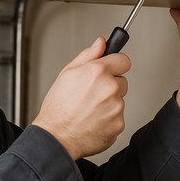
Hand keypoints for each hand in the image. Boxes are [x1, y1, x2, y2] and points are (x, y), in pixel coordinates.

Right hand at [31, 37, 130, 160]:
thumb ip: (88, 55)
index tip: (112, 68)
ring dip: (109, 103)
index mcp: (98, 72)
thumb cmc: (58, 108)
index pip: (124, 60)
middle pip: (122, 81)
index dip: (116, 64)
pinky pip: (118, 117)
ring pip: (119, 100)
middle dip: (110, 85)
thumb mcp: (67, 73)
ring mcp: (116, 107)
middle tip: (92, 94)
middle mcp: (109, 88)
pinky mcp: (118, 124)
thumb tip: (101, 42)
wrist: (55, 138)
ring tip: (89, 109)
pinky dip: (108, 120)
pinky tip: (93, 120)